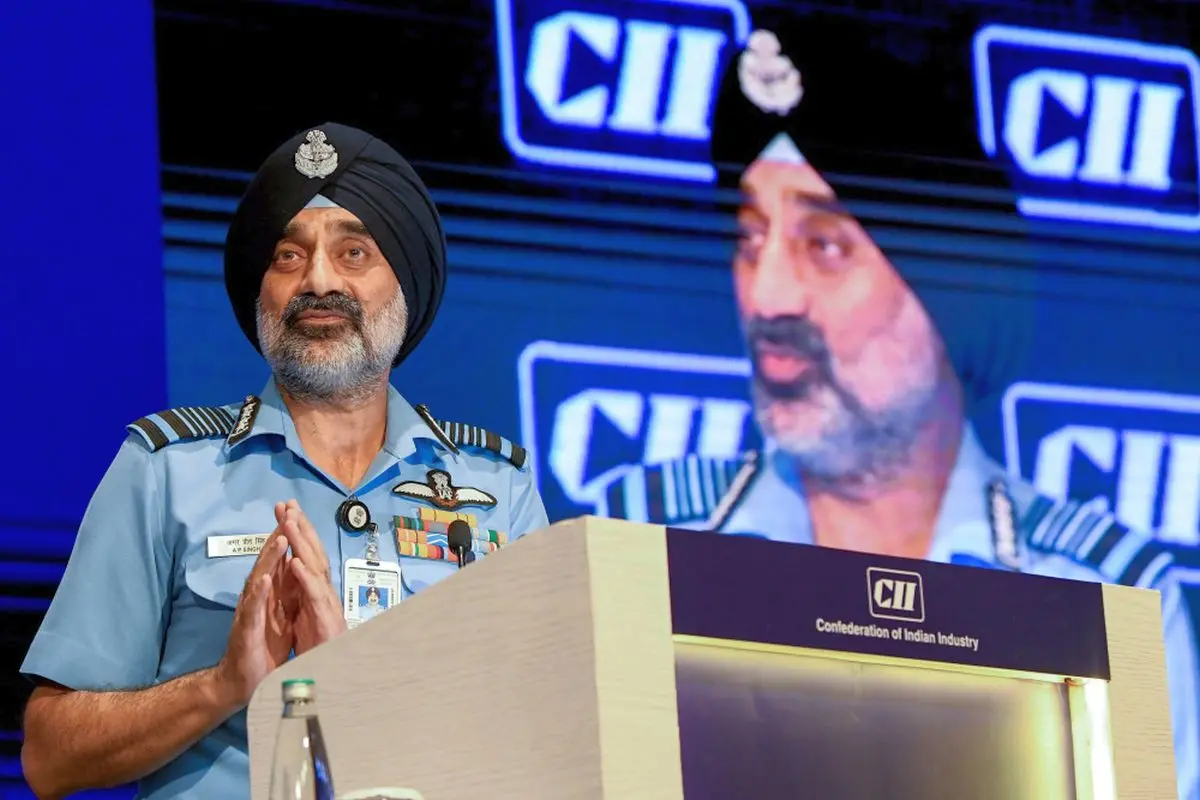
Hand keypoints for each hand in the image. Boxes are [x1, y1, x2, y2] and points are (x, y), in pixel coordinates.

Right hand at [215, 527, 291, 707]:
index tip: (297, 513)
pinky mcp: (246, 629)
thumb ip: (290, 598)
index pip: (281, 561)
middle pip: (270, 561)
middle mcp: (259, 598)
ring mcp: (251, 611)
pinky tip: (264, 579)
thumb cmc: (262, 651)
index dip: (289, 537)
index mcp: (272, 595)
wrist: (240, 683)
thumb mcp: (284, 620)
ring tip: (281, 537)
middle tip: (286, 510)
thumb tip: (301, 577)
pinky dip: (258, 592)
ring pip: (260, 578)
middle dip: (279, 534)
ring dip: (270, 557)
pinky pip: (252, 608)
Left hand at [279, 499, 346, 654]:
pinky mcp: (324, 623)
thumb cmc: (315, 655)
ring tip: (289, 523)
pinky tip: (295, 562)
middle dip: (300, 529)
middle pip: (313, 556)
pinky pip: (314, 597)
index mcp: (315, 594)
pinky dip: (306, 578)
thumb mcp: (306, 622)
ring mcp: (326, 608)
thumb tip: (299, 573)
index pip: (307, 557)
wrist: (325, 683)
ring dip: (302, 545)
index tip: (286, 511)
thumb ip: (305, 598)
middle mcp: (323, 596)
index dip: (298, 534)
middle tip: (287, 505)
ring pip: (315, 570)